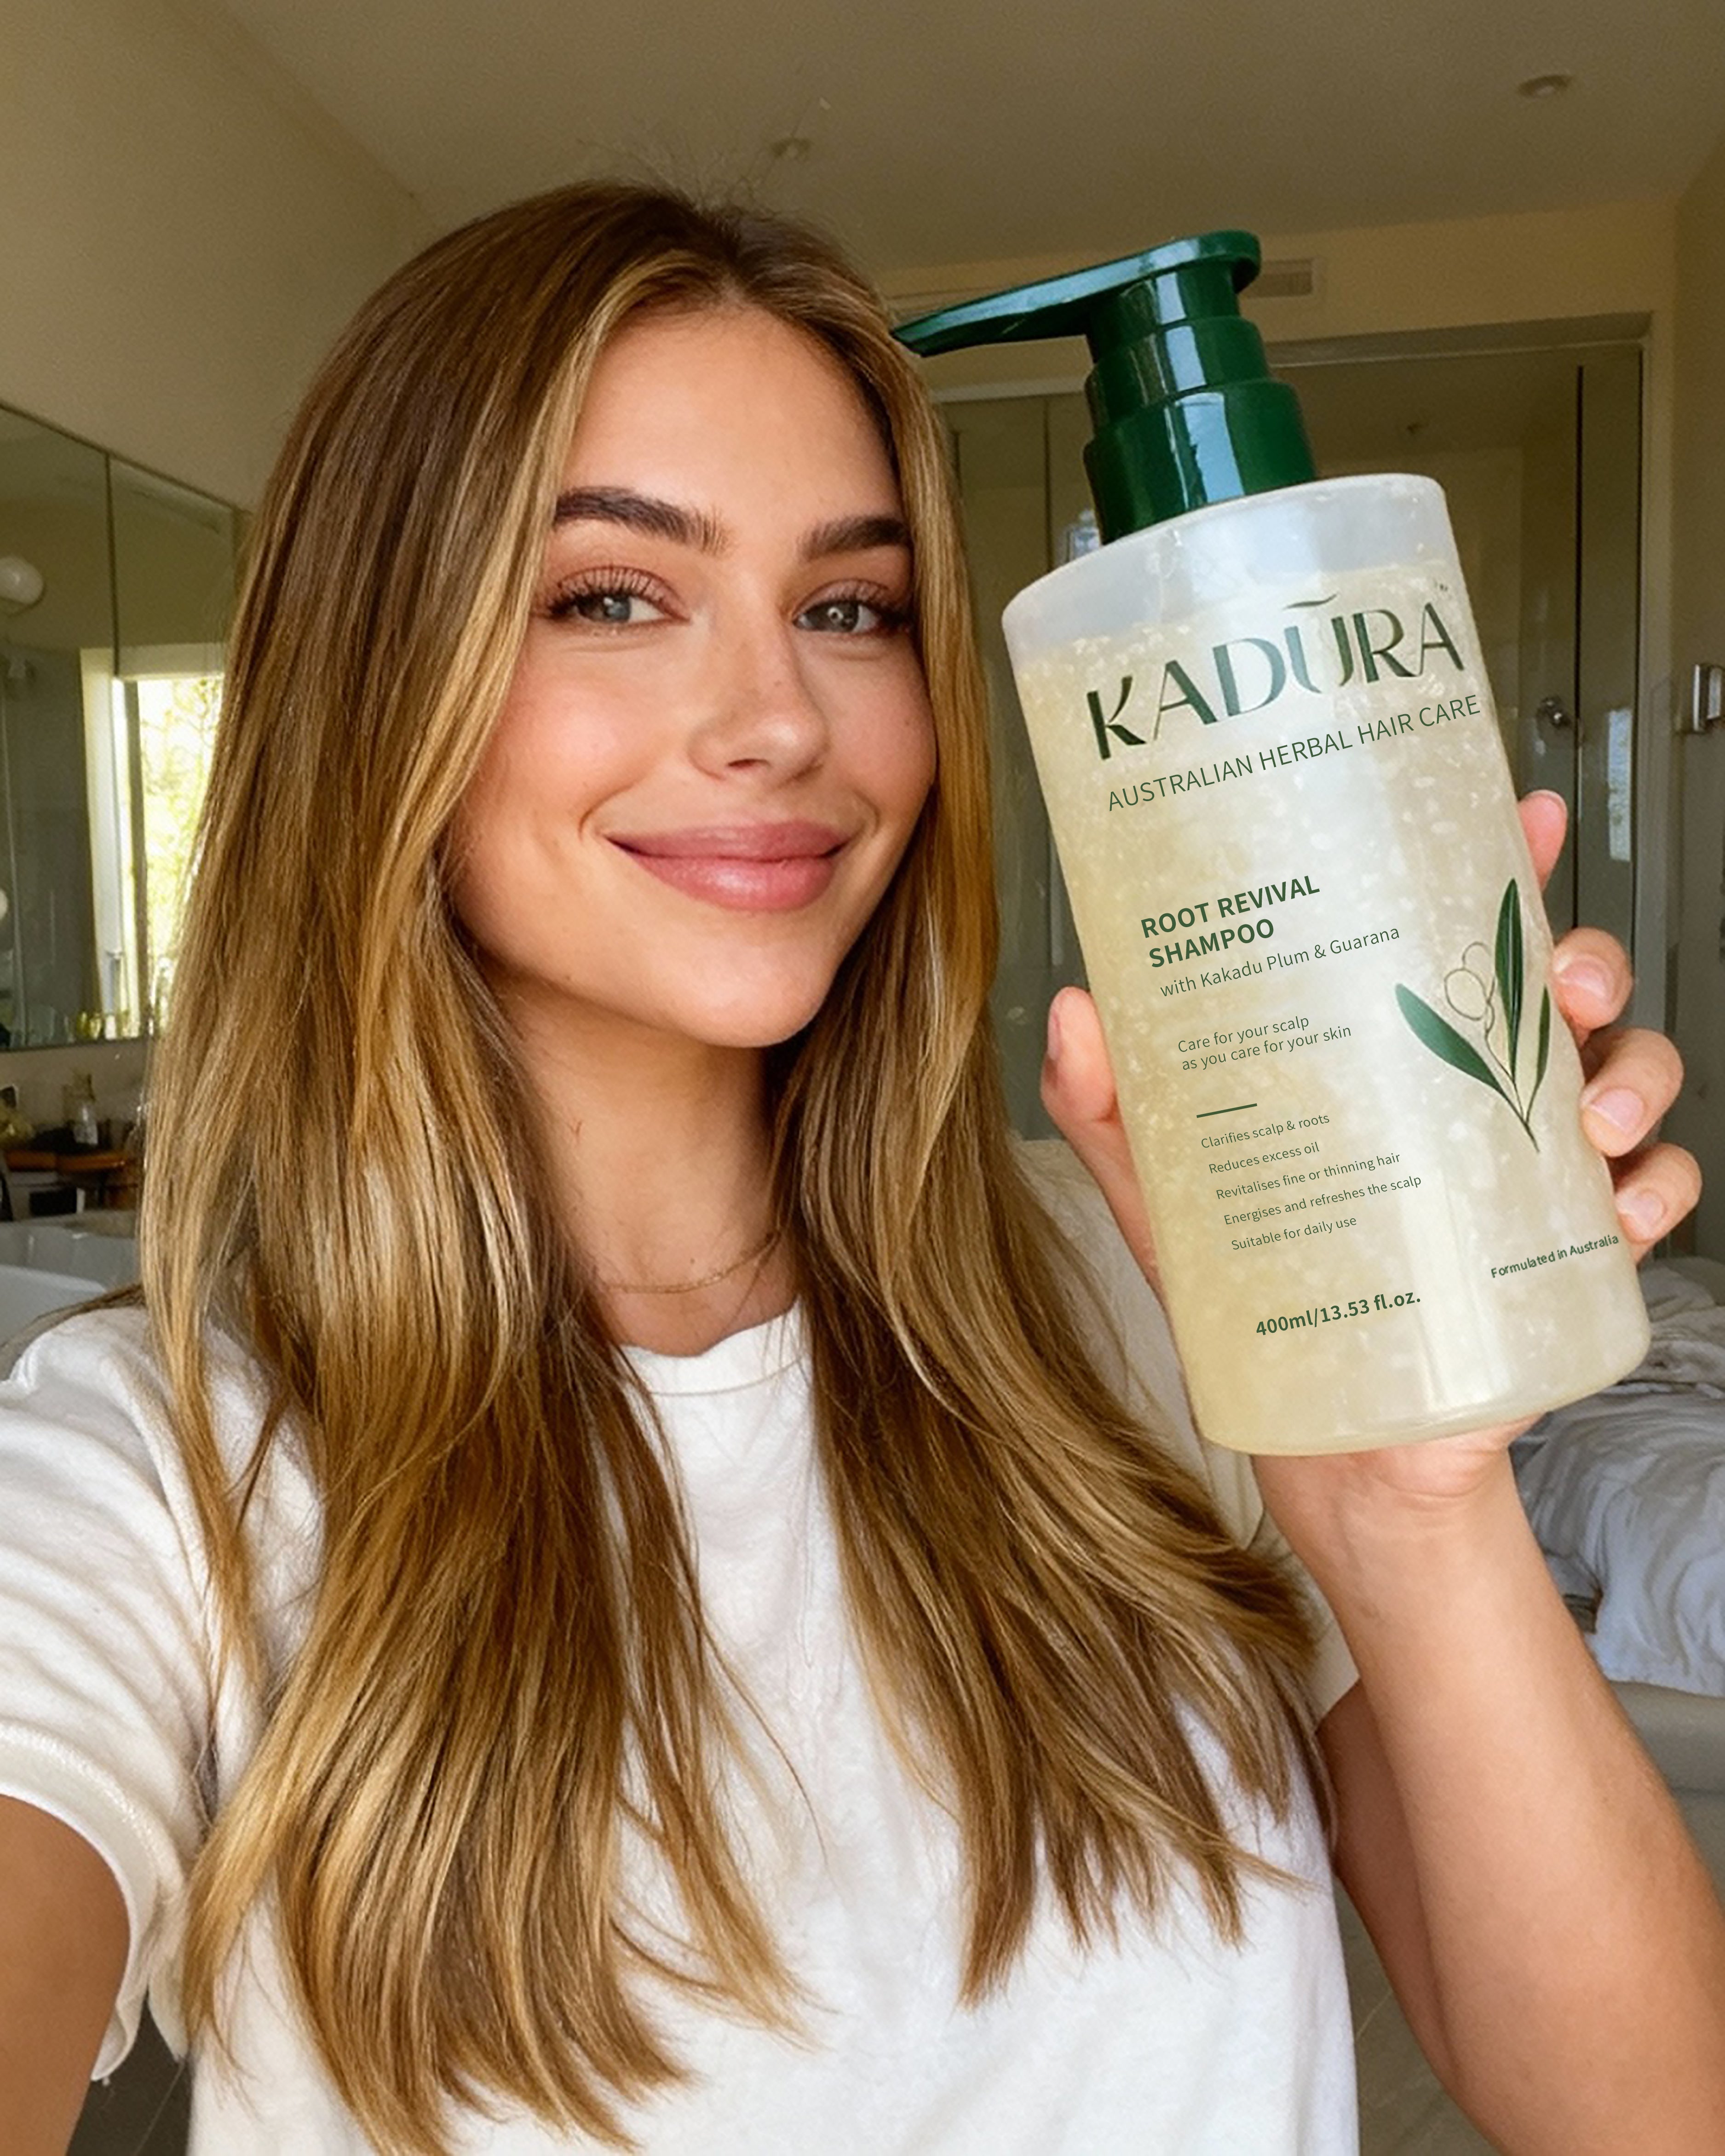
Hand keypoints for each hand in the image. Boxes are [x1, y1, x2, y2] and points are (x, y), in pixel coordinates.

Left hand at [1040, 791, 1698, 1526]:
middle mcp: (1471, 1091)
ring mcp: (1531, 1170)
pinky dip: (1652, 1193)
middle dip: (1585, 961)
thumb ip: (1113, 1111)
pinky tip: (1614, 1211)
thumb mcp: (1171, 1200)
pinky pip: (1651, 1197)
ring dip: (1634, 1075)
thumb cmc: (1259, 1305)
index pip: (1455, 932)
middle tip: (1558, 980)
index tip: (1530, 815)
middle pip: (1564, 984)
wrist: (1328, 1448)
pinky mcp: (1568, 1255)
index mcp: (1391, 1056)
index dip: (1507, 863)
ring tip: (1592, 1115)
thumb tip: (1073, 1014)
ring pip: (1631, 1072)